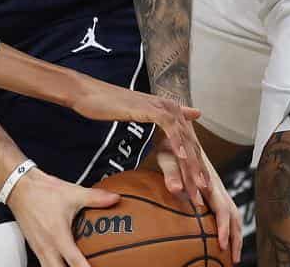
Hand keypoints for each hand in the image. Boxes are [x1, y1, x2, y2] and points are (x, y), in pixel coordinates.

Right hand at [7, 167, 117, 266]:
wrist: (18, 187)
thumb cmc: (41, 191)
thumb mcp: (72, 193)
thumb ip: (95, 197)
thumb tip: (114, 198)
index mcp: (57, 235)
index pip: (75, 262)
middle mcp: (47, 245)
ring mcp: (38, 248)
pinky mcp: (35, 246)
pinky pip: (45, 264)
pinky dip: (55, 266)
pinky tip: (63, 263)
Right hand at [67, 81, 209, 210]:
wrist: (86, 93)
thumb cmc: (106, 104)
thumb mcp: (137, 114)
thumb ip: (158, 118)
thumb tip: (178, 118)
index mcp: (168, 111)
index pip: (188, 143)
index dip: (196, 167)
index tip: (199, 190)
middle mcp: (170, 108)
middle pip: (190, 144)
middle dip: (198, 171)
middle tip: (203, 195)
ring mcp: (161, 107)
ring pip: (184, 139)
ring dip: (192, 164)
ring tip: (198, 185)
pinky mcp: (151, 108)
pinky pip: (169, 128)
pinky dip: (177, 144)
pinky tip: (182, 159)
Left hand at [152, 145, 241, 261]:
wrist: (178, 131)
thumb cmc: (171, 145)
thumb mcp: (167, 157)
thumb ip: (172, 173)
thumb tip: (177, 190)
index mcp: (211, 181)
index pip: (223, 209)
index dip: (223, 228)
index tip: (220, 244)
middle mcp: (218, 187)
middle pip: (234, 217)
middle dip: (235, 239)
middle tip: (233, 260)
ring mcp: (218, 189)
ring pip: (234, 216)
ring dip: (235, 236)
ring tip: (232, 256)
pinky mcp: (214, 191)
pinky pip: (226, 213)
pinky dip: (229, 229)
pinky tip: (222, 239)